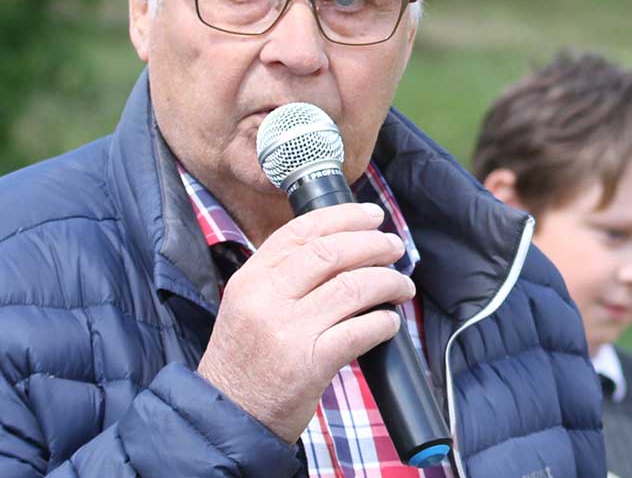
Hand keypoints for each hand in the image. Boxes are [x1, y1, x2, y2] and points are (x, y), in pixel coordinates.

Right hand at [196, 202, 414, 443]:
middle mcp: (266, 298)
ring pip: (352, 287)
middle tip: (395, 247)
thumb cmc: (245, 360)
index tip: (371, 216)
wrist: (230, 416)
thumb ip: (280, 276)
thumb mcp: (246, 305)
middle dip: (373, 244)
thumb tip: (337, 248)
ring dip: (388, 282)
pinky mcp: (310, 364)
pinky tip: (390, 323)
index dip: (343, 217)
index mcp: (251, 278)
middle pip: (331, 252)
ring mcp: (288, 330)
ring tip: (401, 286)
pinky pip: (360, 331)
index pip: (301, 231)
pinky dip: (383, 323)